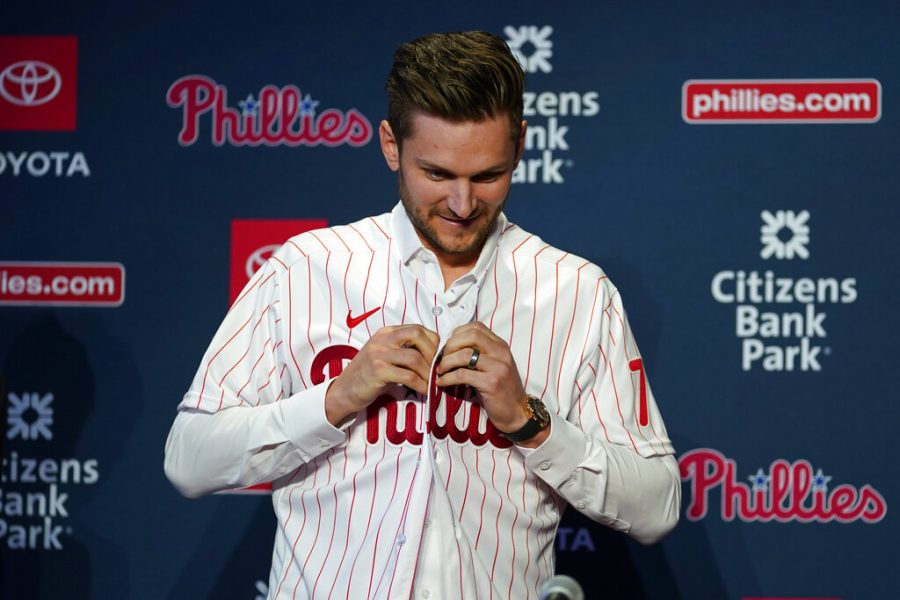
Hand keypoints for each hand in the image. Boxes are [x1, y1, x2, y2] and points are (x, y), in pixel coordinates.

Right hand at [325, 324, 439, 424]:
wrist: (344, 390)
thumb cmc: (368, 375)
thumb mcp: (385, 355)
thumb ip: (404, 350)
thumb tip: (432, 356)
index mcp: (386, 332)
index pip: (417, 328)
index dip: (432, 342)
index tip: (437, 357)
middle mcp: (382, 339)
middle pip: (417, 335)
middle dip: (432, 352)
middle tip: (436, 368)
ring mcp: (379, 354)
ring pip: (415, 358)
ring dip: (428, 373)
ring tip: (432, 383)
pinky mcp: (378, 371)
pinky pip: (408, 376)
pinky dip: (421, 385)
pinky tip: (424, 390)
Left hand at [435, 322, 529, 432]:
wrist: (518, 413)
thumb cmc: (502, 391)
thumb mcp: (495, 366)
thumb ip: (481, 354)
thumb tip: (452, 347)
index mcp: (501, 346)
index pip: (476, 327)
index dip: (457, 334)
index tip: (448, 347)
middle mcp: (501, 353)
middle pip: (470, 336)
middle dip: (450, 345)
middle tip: (441, 358)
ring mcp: (498, 367)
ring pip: (464, 354)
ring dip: (446, 362)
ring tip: (440, 371)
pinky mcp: (491, 383)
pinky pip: (462, 375)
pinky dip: (447, 378)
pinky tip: (442, 383)